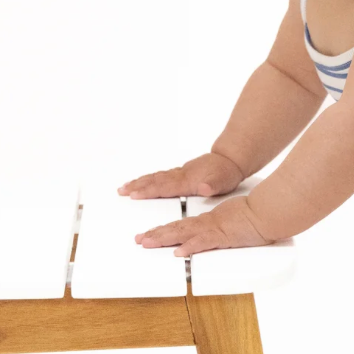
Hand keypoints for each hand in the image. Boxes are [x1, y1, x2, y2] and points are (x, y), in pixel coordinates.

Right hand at [118, 152, 244, 198]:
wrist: (231, 159)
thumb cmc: (227, 173)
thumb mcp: (223, 181)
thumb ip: (213, 185)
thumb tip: (204, 187)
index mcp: (188, 180)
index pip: (165, 186)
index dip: (149, 191)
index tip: (134, 194)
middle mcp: (181, 175)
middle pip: (155, 180)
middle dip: (137, 186)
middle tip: (121, 191)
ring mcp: (180, 173)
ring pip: (156, 177)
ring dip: (140, 182)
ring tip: (125, 187)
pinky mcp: (182, 173)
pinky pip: (161, 176)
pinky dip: (149, 179)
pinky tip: (144, 182)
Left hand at [134, 195, 276, 255]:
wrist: (269, 210)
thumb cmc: (258, 215)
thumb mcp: (238, 221)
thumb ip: (228, 229)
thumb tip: (224, 234)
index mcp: (211, 220)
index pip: (184, 225)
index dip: (166, 229)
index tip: (151, 233)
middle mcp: (208, 223)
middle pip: (177, 228)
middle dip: (156, 234)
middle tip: (139, 239)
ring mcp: (215, 229)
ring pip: (183, 233)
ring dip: (163, 238)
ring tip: (146, 243)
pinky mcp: (224, 236)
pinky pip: (204, 242)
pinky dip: (190, 247)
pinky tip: (179, 252)